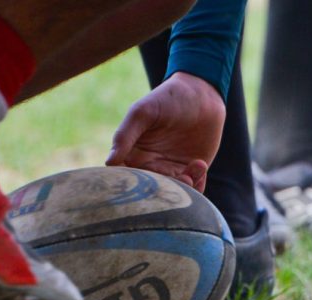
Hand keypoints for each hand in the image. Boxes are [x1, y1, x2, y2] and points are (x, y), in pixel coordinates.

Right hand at [106, 72, 225, 190]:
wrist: (202, 94)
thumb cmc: (167, 98)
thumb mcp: (143, 112)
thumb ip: (125, 135)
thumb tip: (109, 162)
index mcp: (132, 154)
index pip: (127, 179)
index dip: (133, 186)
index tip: (144, 183)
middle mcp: (150, 166)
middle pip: (153, 191)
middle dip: (165, 189)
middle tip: (178, 176)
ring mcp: (172, 170)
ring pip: (174, 192)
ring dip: (184, 186)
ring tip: (193, 167)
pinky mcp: (192, 171)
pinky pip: (194, 189)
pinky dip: (197, 184)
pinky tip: (200, 164)